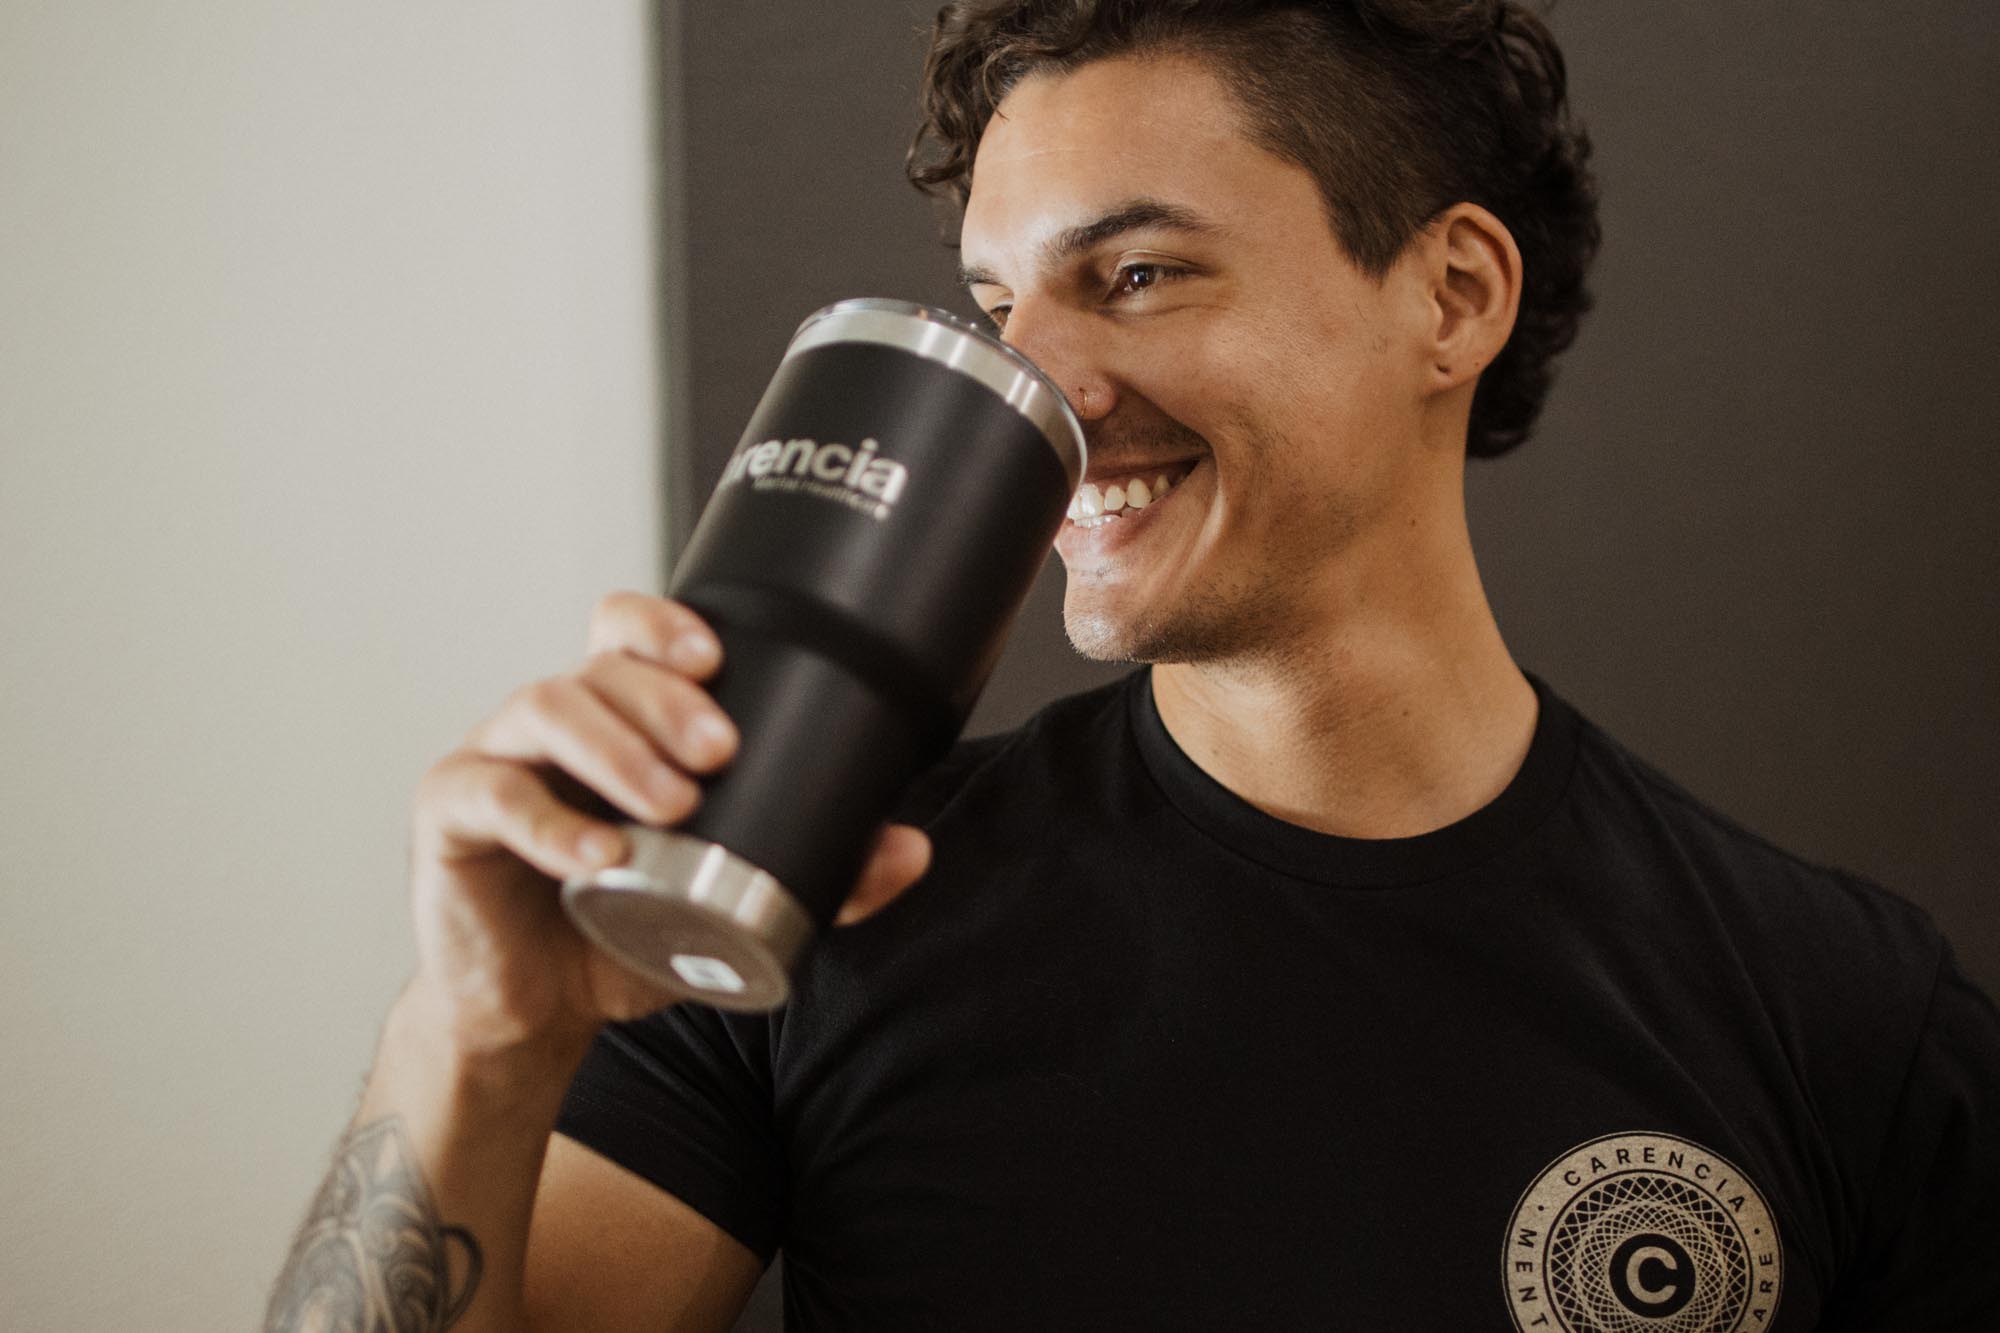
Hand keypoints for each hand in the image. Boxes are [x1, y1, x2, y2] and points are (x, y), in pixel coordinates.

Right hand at [406, 591, 932, 1062]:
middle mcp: (554, 723)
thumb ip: (824, 877)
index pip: (629, 632)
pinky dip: (547, 822)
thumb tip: (909, 849)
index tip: (717, 656)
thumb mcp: (733, 905)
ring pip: (545, 707)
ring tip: (673, 801)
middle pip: (600, 665)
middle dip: (665, 695)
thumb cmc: (623, 931)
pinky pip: (491, 795)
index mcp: (616, 719)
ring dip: (616, 747)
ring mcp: (497, 760)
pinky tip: (596, 852)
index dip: (666, 624)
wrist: (533, 1013)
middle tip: (721, 748)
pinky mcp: (451, 816)